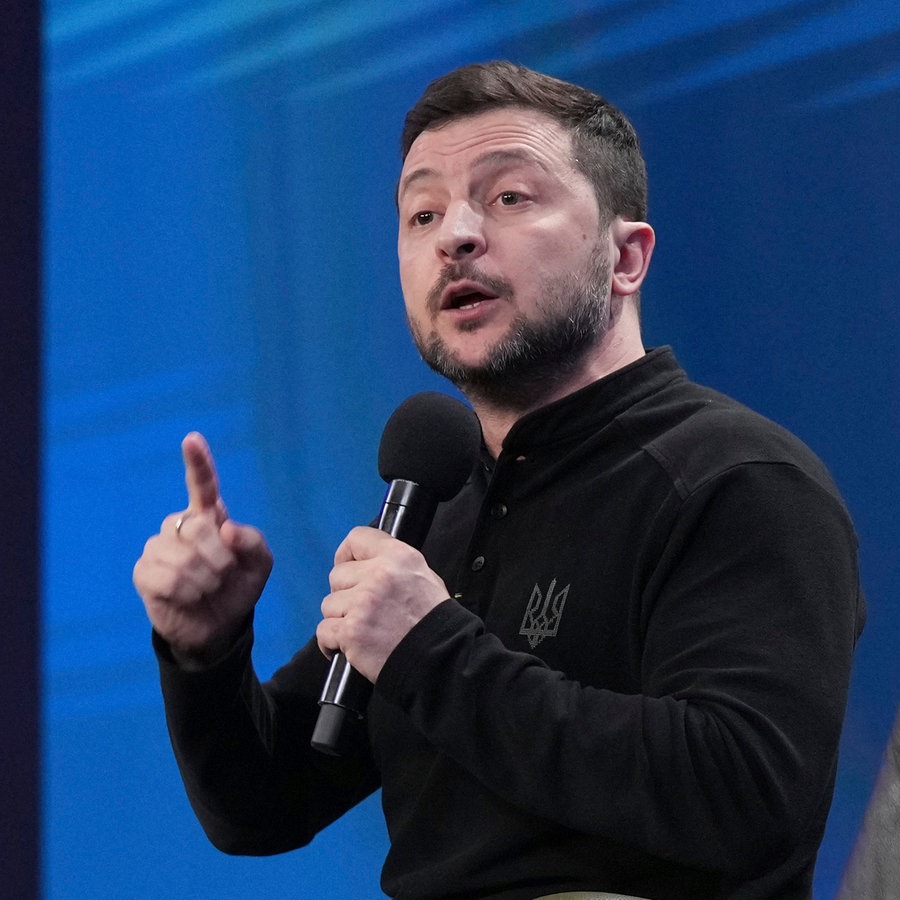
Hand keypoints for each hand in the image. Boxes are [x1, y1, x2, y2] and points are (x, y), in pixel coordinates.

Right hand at [133, 432, 272, 663]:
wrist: (219, 626)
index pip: (203, 484)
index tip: (192, 439)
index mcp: (210, 516)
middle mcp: (181, 525)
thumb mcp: (260, 564)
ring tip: (207, 588)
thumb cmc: (239, 587)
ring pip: (182, 557)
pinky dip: (186, 592)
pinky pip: (167, 578)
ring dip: (204, 580)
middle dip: (220, 558)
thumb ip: (253, 541)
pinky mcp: (144, 571)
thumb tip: (226, 529)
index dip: (198, 462)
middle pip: (198, 527)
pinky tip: (189, 597)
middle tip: (224, 575)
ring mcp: (159, 547)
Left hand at [317, 527, 449, 681]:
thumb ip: (393, 565)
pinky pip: (324, 630)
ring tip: (363, 630)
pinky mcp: (351, 631)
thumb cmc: (433, 622)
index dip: (348, 554)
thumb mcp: (424, 577)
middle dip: (345, 593)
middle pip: (337, 575)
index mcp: (398, 557)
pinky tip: (349, 647)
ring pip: (329, 604)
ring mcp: (363, 603)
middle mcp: (379, 575)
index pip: (357, 538)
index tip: (349, 566)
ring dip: (340, 618)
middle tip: (362, 609)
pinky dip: (331, 642)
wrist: (440, 658)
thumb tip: (366, 563)